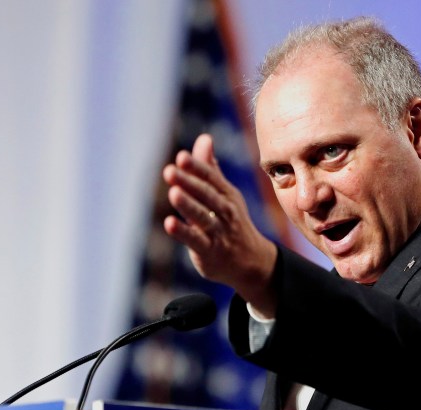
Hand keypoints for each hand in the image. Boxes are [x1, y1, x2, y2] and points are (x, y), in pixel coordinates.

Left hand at [162, 134, 277, 316]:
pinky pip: (196, 241)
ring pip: (202, 217)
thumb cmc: (232, 222)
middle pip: (207, 195)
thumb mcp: (225, 194)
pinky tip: (169, 223)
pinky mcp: (210, 252)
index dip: (197, 167)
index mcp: (227, 195)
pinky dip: (183, 232)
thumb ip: (210, 168)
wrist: (251, 261)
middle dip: (189, 182)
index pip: (211, 178)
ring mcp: (219, 232)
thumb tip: (204, 138)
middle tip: (169, 171)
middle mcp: (225, 212)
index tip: (181, 157)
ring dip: (188, 205)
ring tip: (172, 193)